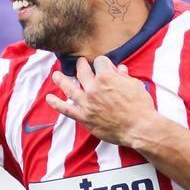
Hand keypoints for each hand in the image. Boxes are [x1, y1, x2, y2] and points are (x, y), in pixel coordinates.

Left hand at [46, 56, 161, 147]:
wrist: (139, 128)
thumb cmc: (141, 106)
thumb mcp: (135, 86)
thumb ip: (124, 77)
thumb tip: (120, 69)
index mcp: (107, 77)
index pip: (100, 62)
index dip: (103, 63)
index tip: (104, 67)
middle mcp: (94, 88)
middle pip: (82, 71)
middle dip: (81, 65)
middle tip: (80, 64)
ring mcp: (87, 103)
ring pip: (69, 88)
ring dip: (61, 80)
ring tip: (56, 75)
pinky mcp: (84, 118)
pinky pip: (66, 110)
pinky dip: (56, 104)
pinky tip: (49, 98)